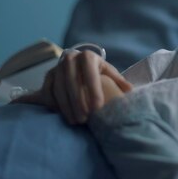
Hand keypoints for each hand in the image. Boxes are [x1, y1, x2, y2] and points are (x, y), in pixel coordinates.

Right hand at [15, 49, 131, 123]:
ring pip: (58, 88)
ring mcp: (57, 66)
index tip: (98, 108)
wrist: (79, 64)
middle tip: (85, 119)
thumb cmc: (98, 72)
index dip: (94, 91)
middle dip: (78, 102)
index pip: (90, 73)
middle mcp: (70, 58)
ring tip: (75, 121)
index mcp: (88, 56)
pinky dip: (54, 104)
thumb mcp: (109, 72)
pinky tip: (63, 115)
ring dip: (66, 106)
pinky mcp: (48, 75)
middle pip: (72, 82)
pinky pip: (47, 91)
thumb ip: (118, 81)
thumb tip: (130, 90)